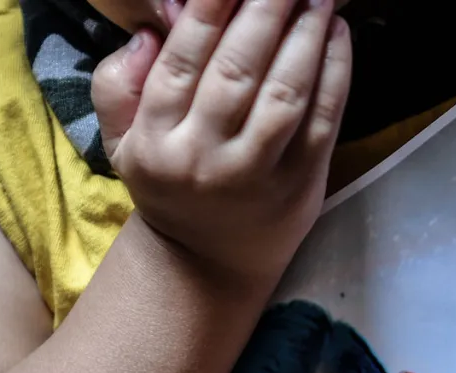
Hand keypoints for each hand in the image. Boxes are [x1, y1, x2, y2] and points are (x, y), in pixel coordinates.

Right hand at [91, 0, 352, 281]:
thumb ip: (119, 84)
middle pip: (238, 69)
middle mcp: (204, 158)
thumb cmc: (168, 184)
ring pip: (284, 92)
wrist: (204, 263)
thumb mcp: (123, 142)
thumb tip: (149, 30)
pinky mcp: (300, 184)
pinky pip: (322, 118)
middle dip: (265, 8)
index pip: (181, 61)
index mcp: (154, 140)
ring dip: (306, 32)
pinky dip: (334, 70)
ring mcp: (256, 174)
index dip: (209, 9)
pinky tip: (336, 31)